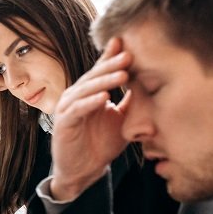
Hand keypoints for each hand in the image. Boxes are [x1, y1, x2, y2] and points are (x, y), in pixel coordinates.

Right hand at [50, 38, 131, 200]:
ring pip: (86, 89)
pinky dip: (90, 102)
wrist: (84, 170)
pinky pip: (78, 109)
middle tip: (129, 55)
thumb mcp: (122, 119)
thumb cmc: (101, 144)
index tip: (126, 42)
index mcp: (88, 92)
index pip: (100, 71)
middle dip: (111, 65)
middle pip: (94, 76)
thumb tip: (149, 81)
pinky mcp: (64, 123)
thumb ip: (130, 100)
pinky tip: (104, 97)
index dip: (111, 56)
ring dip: (104, 81)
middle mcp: (76, 96)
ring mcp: (68, 108)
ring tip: (122, 74)